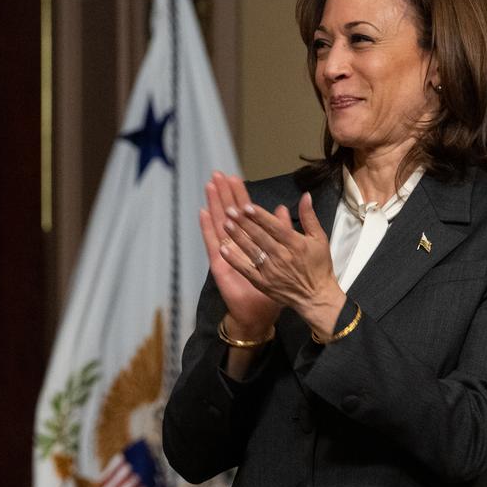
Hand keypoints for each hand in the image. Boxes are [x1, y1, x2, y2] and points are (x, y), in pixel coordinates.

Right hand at [199, 173, 280, 337]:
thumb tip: (283, 209)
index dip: (240, 195)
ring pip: (220, 223)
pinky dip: (207, 228)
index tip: (235, 177)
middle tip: (218, 174)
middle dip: (224, 194)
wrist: (260, 312)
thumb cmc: (273, 288)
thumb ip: (282, 232)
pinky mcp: (221, 264)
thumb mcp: (283, 256)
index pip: (246, 213)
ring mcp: (227, 253)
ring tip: (209, 186)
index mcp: (253, 241)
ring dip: (214, 205)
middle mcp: (237, 244)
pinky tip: (203, 212)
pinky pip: (213, 243)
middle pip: (230, 213)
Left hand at [217, 190, 346, 338]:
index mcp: (296, 244)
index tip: (247, 206)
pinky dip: (234, 260)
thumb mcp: (319, 239)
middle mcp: (283, 256)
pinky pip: (246, 270)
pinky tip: (223, 249)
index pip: (276, 227)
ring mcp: (271, 271)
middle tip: (229, 210)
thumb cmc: (318, 266)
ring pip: (252, 251)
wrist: (316, 296)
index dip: (261, 216)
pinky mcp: (263, 283)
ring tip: (225, 224)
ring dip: (238, 237)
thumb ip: (309, 217)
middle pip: (261, 237)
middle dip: (244, 223)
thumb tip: (305, 195)